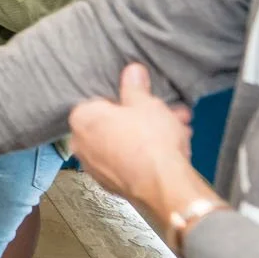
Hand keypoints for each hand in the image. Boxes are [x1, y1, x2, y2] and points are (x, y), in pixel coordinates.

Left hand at [67, 64, 196, 224]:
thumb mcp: (145, 102)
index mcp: (82, 119)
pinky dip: (145, 155)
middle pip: (113, 123)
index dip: (125, 99)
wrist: (163, 185)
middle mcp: (81, 145)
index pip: (98, 100)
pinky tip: (171, 149)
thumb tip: (132, 72)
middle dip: (143, 117)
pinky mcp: (112, 184)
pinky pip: (128, 162)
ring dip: (150, 134)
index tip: (142, 98)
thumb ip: (135, 86)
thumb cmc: (150, 142)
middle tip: (165, 112)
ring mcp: (95, 168)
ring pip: (124, 143)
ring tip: (178, 129)